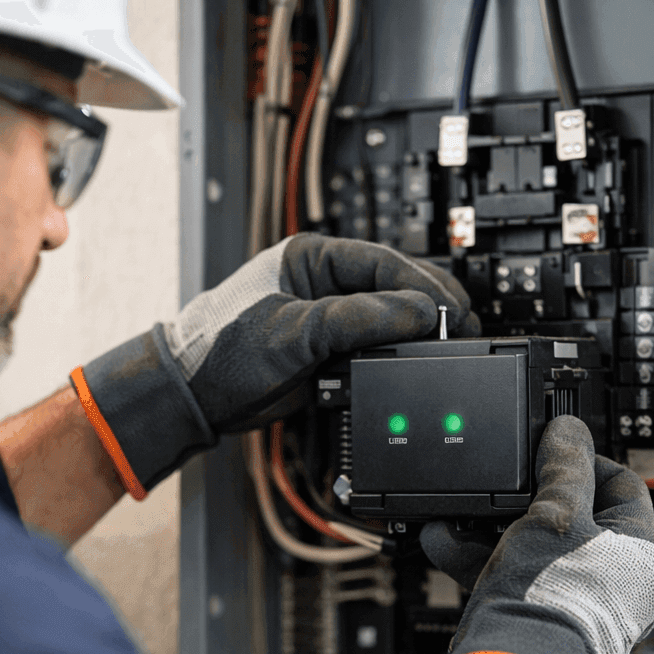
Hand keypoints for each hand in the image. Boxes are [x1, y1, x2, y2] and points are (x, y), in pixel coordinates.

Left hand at [73, 234, 477, 497]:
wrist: (192, 397)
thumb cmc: (219, 349)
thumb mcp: (294, 331)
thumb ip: (358, 319)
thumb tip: (416, 313)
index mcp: (313, 257)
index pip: (384, 262)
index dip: (423, 286)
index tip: (449, 311)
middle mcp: (325, 282)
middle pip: (394, 288)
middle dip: (428, 309)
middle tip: (462, 330)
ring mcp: (328, 318)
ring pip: (388, 320)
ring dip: (415, 335)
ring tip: (447, 349)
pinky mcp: (328, 352)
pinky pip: (374, 349)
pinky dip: (397, 358)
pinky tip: (416, 367)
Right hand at [416, 416, 653, 653]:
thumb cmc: (552, 605)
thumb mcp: (555, 516)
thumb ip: (563, 468)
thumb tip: (568, 433)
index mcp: (638, 554)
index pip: (622, 486)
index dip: (585, 460)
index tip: (552, 448)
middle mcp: (611, 582)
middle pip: (571, 516)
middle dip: (525, 496)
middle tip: (502, 481)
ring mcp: (572, 603)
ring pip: (532, 547)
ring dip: (491, 525)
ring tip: (458, 509)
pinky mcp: (534, 620)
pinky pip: (508, 575)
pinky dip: (478, 556)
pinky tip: (444, 540)